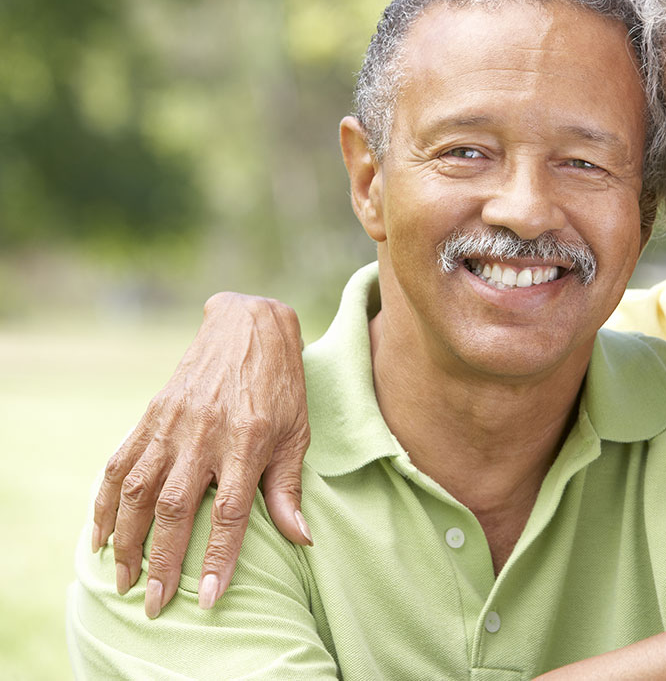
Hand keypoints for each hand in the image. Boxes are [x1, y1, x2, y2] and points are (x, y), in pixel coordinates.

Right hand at [91, 291, 311, 618]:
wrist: (249, 326)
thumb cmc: (282, 384)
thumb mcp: (298, 432)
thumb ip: (288, 487)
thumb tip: (301, 538)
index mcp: (248, 440)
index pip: (230, 511)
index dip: (218, 557)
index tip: (207, 598)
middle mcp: (205, 434)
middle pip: (175, 508)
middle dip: (162, 560)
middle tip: (154, 603)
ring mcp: (173, 424)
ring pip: (138, 490)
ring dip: (127, 538)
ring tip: (123, 578)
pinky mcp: (151, 414)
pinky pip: (119, 463)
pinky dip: (105, 500)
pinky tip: (101, 533)